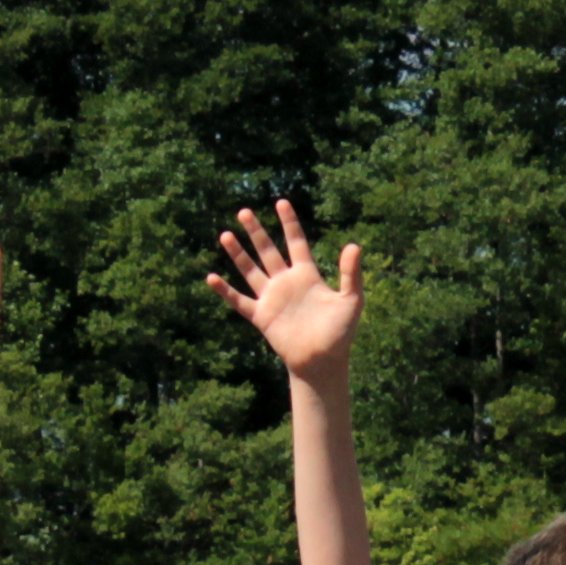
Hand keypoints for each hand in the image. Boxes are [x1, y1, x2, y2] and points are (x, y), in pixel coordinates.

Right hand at [208, 201, 365, 376]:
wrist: (322, 362)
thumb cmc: (340, 333)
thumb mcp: (351, 300)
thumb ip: (350, 273)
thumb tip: (353, 245)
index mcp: (307, 275)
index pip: (296, 242)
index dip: (289, 223)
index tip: (281, 202)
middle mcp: (286, 283)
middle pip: (268, 251)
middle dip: (256, 232)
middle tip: (244, 211)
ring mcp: (272, 299)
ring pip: (251, 270)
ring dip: (238, 254)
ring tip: (225, 234)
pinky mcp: (261, 316)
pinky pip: (239, 300)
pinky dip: (225, 291)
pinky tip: (212, 278)